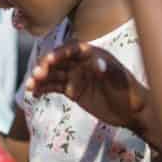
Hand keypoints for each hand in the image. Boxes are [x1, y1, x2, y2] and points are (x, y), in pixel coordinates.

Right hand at [27, 42, 152, 137]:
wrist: (132, 112)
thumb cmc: (130, 93)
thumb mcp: (121, 81)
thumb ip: (109, 70)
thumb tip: (97, 63)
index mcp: (93, 54)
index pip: (73, 49)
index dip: (60, 52)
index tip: (50, 60)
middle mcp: (81, 63)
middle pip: (59, 60)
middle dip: (46, 66)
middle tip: (36, 75)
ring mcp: (75, 76)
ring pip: (53, 74)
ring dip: (40, 78)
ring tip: (30, 86)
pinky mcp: (72, 90)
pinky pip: (54, 87)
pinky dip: (43, 89)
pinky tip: (33, 93)